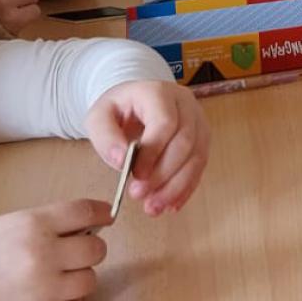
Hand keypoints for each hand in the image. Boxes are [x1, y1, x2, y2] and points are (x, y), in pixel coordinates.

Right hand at [0, 198, 112, 300]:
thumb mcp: (11, 222)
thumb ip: (49, 223)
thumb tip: (89, 225)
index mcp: (35, 224)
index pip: (86, 211)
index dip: (101, 213)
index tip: (104, 217)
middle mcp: (44, 255)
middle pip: (96, 250)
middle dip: (89, 249)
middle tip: (74, 252)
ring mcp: (44, 290)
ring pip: (89, 280)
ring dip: (78, 277)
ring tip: (58, 277)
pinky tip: (52, 297)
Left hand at [86, 79, 210, 215]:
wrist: (135, 102)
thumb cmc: (117, 110)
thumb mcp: (99, 117)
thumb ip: (105, 137)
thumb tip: (121, 161)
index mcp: (158, 93)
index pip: (165, 122)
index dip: (153, 152)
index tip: (135, 175)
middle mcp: (185, 104)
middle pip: (185, 142)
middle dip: (163, 174)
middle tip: (138, 196)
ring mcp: (198, 121)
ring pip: (197, 156)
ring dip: (176, 187)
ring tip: (153, 208)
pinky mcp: (202, 139)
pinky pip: (200, 166)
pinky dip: (186, 188)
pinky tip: (170, 205)